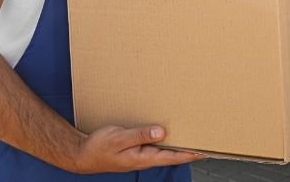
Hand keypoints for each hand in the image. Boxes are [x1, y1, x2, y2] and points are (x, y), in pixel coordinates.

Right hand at [71, 125, 204, 174]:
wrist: (82, 154)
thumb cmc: (98, 148)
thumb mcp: (119, 138)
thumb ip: (140, 135)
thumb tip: (162, 132)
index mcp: (143, 157)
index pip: (172, 157)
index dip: (190, 154)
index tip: (206, 150)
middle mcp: (145, 157)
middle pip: (172, 154)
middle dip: (189, 148)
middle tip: (206, 140)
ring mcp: (141, 154)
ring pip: (164, 148)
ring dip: (178, 142)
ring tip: (193, 134)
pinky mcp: (136, 148)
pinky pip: (154, 143)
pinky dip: (165, 138)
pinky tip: (169, 131)